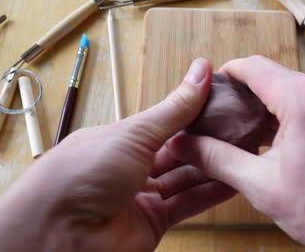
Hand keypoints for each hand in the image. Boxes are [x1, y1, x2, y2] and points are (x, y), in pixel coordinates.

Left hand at [0, 58, 234, 250]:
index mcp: (121, 139)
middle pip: (179, 152)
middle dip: (207, 142)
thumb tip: (201, 70)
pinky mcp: (154, 222)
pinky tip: (234, 179)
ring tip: (244, 151)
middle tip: (240, 128)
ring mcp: (143, 196)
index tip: (222, 102)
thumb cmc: (84, 172)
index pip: (166, 123)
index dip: (193, 113)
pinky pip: (188, 204)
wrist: (60, 233)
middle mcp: (132, 167)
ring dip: (213, 166)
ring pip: (187, 178)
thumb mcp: (135, 132)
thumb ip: (175, 109)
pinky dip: (211, 193)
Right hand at [169, 56, 304, 250]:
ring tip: (252, 135)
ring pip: (294, 88)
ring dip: (271, 106)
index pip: (253, 66)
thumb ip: (218, 159)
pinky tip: (283, 138)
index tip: (212, 90)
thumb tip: (187, 144)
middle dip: (247, 96)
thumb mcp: (263, 186)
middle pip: (273, 77)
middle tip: (227, 122)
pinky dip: (294, 112)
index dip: (227, 75)